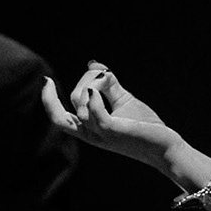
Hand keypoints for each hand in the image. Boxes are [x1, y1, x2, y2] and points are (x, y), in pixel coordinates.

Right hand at [42, 61, 184, 172]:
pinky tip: (100, 87)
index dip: (47, 100)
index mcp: (89, 129)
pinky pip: (96, 115)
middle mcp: (91, 134)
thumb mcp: (122, 100)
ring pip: (82, 103)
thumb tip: (92, 64)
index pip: (58, 117)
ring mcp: (102, 134)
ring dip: (94, 82)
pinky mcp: (114, 132)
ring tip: (110, 77)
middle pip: (74, 100)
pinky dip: (93, 98)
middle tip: (106, 73)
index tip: (46, 80)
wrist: (165, 146)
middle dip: (86, 79)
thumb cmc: (144, 125)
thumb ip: (107, 84)